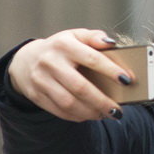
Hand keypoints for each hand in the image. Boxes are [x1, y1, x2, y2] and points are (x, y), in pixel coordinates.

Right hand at [7, 29, 131, 121]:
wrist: (26, 60)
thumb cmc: (60, 49)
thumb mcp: (75, 36)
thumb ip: (94, 37)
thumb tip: (111, 43)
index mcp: (64, 45)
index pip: (91, 58)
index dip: (111, 70)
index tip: (127, 80)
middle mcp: (50, 62)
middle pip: (80, 87)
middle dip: (102, 101)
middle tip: (118, 110)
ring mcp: (41, 80)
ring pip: (69, 103)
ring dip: (91, 112)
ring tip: (107, 114)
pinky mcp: (37, 95)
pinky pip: (60, 111)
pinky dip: (78, 116)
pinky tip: (91, 115)